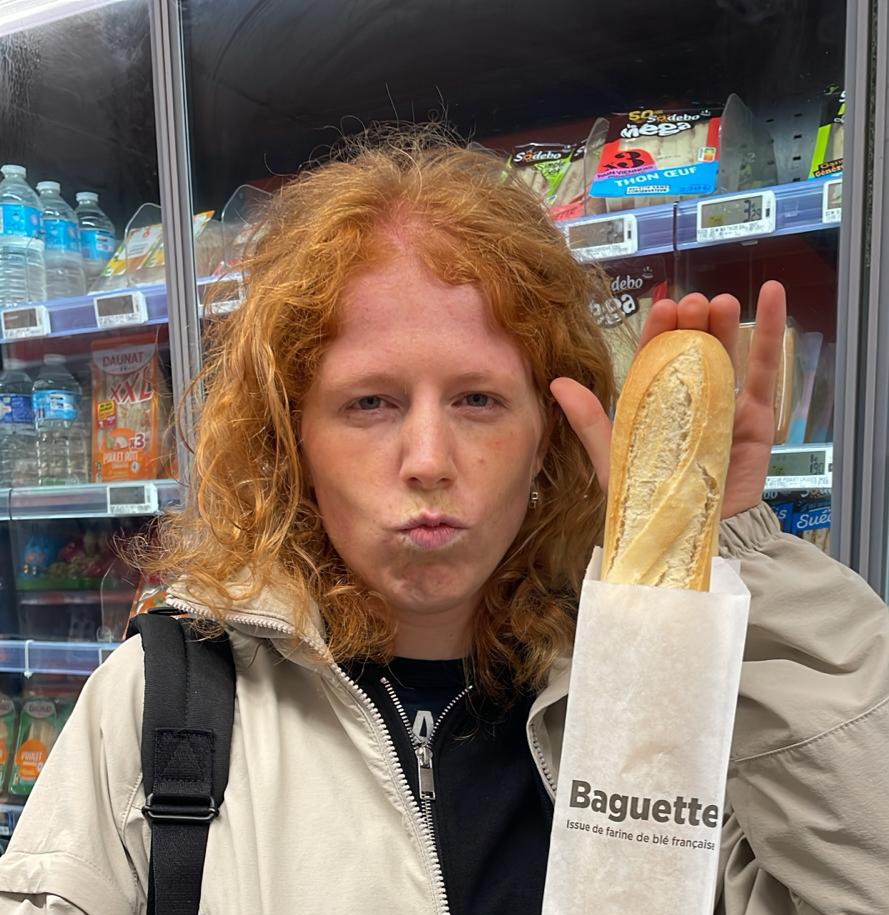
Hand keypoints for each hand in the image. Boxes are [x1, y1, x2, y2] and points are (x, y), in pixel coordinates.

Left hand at [550, 281, 787, 519]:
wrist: (691, 538)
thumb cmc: (649, 502)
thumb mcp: (614, 461)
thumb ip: (590, 422)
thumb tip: (557, 383)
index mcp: (654, 404)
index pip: (656, 358)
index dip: (659, 332)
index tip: (661, 310)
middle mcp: (689, 397)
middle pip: (692, 348)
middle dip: (691, 321)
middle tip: (691, 304)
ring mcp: (724, 403)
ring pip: (725, 352)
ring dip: (723, 322)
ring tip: (719, 302)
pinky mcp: (756, 417)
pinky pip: (765, 371)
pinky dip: (768, 332)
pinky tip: (771, 295)